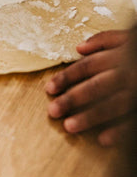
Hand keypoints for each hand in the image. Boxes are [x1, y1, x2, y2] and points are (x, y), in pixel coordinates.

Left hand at [46, 30, 131, 145]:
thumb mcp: (130, 36)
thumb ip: (105, 40)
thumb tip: (79, 48)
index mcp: (122, 54)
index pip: (87, 66)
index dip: (67, 77)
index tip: (49, 89)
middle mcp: (130, 72)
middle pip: (96, 86)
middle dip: (73, 99)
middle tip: (53, 111)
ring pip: (114, 104)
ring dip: (91, 116)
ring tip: (70, 127)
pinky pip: (134, 118)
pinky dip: (121, 130)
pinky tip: (105, 140)